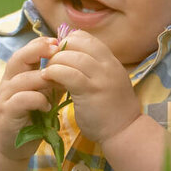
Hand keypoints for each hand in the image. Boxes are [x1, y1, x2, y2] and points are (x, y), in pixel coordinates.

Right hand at [0, 36, 59, 162]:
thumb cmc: (29, 118)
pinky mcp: (6, 114)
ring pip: (21, 80)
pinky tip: (48, 106)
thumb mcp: (43, 96)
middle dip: (37, 51)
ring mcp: (5, 98)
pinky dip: (36, 100)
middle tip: (56, 49)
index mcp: (17, 76)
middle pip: (18, 59)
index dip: (39, 45)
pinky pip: (20, 100)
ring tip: (58, 83)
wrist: (10, 146)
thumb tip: (74, 66)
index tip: (58, 41)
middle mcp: (8, 83)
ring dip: (42, 79)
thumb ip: (53, 83)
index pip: (25, 53)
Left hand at [41, 29, 138, 144]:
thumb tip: (70, 56)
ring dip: (54, 62)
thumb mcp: (108, 81)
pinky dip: (54, 72)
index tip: (60, 53)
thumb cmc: (112, 110)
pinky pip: (68, 73)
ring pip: (71, 57)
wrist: (124, 132)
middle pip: (78, 43)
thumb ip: (94, 69)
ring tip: (47, 72)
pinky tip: (47, 77)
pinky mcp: (90, 91)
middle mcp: (108, 65)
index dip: (69, 42)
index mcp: (111, 61)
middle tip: (50, 62)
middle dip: (59, 50)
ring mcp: (100, 77)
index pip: (87, 38)